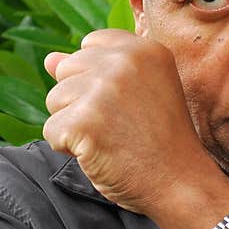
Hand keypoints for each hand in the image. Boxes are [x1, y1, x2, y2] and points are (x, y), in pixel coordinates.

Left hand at [43, 30, 228, 228]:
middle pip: (67, 70)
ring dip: (73, 125)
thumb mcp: (138, 94)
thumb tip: (49, 59)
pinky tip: (100, 154)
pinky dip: (69, 149)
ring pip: (54, 99)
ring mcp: (103, 88)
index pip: (90, 45)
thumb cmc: (161, 142)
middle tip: (119, 125)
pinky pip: (51, 131)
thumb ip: (95, 70)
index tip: (123, 104)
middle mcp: (125, 61)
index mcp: (145, 49)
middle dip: (81, 101)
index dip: (95, 78)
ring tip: (110, 139)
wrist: (180, 183)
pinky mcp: (84, 120)